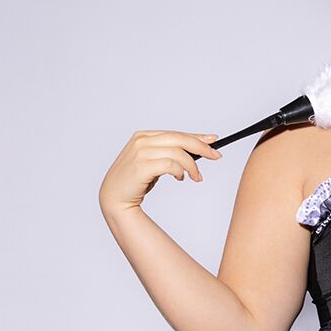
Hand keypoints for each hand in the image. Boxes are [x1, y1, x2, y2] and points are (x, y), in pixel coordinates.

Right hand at [98, 130, 220, 214]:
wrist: (115, 197)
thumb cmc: (135, 180)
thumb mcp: (153, 162)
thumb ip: (168, 154)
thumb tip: (194, 151)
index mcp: (144, 136)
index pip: (177, 134)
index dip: (197, 137)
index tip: (213, 140)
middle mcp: (142, 141)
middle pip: (180, 139)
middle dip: (202, 147)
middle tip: (216, 156)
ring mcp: (140, 152)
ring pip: (178, 153)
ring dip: (192, 166)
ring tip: (196, 177)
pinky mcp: (142, 166)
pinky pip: (170, 165)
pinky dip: (180, 172)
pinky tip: (180, 178)